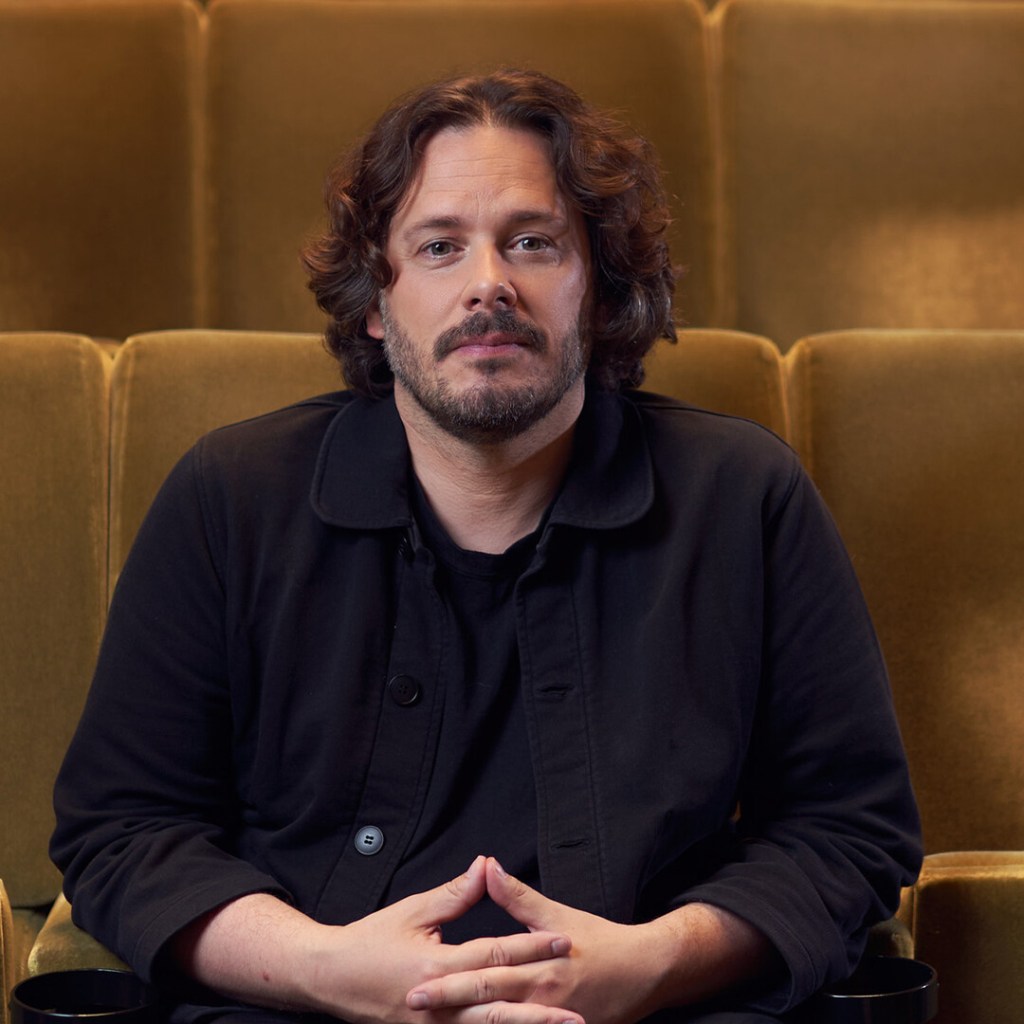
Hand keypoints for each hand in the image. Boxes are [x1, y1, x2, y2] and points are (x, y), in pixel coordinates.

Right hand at [307, 856, 582, 1023]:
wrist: (330, 977)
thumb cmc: (371, 940)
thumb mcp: (414, 911)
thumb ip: (455, 894)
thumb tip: (486, 866)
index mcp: (437, 965)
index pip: (495, 955)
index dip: (532, 947)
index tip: (564, 941)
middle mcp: (438, 1003)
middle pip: (499, 1005)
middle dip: (540, 1006)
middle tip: (577, 1007)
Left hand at [404, 858, 679, 1023]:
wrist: (643, 974)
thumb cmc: (598, 942)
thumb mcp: (557, 915)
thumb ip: (517, 897)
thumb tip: (487, 866)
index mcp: (537, 966)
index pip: (484, 973)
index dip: (448, 979)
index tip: (415, 982)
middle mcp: (540, 997)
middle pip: (486, 1004)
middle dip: (447, 1006)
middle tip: (412, 1005)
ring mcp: (551, 1021)